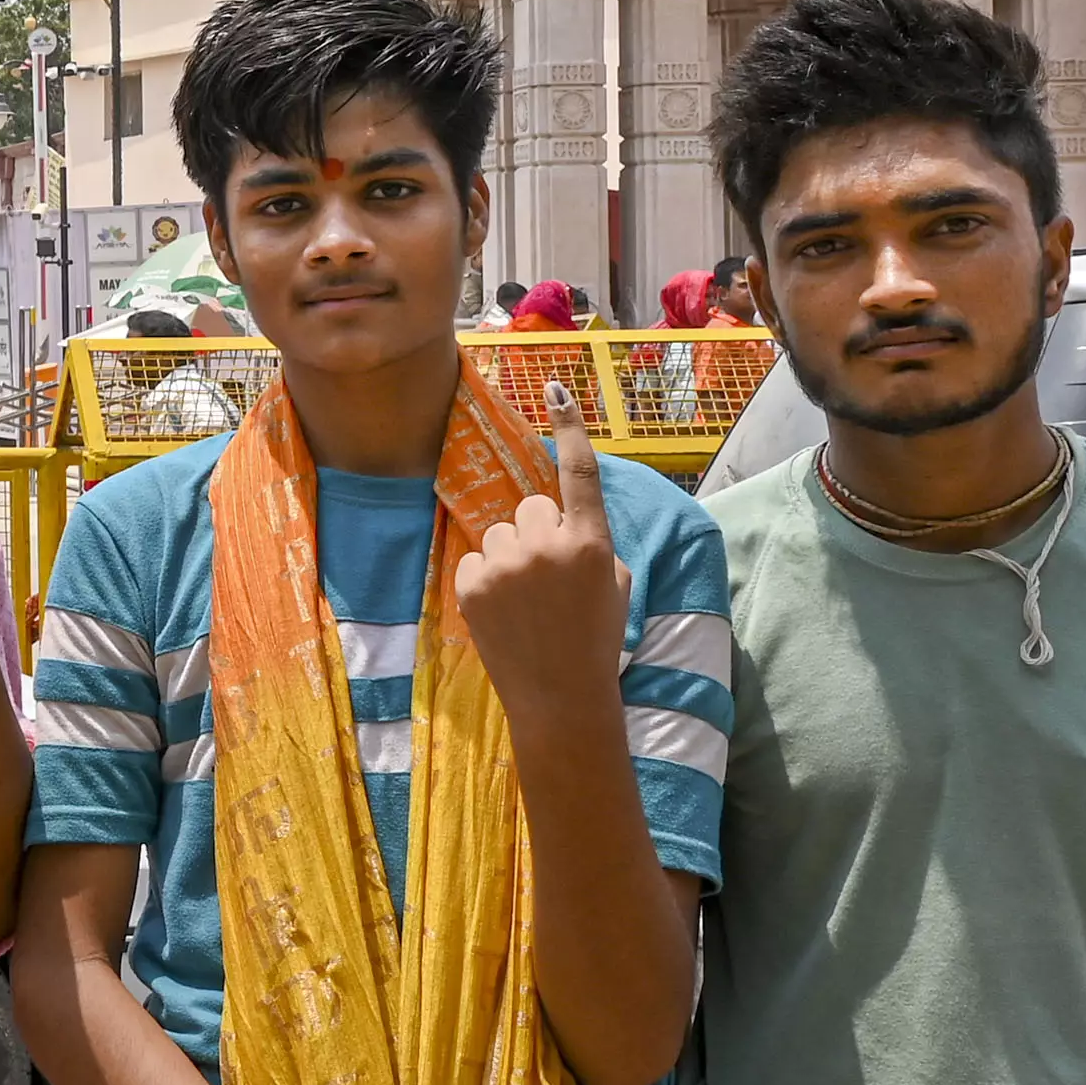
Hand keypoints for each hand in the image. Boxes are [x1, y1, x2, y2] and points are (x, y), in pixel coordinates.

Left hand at [450, 384, 627, 724]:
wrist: (561, 696)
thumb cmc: (596, 639)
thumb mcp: (615, 584)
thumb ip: (591, 541)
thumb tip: (563, 519)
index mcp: (591, 541)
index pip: (579, 472)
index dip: (569, 427)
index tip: (553, 387)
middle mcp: (546, 544)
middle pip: (531, 506)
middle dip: (539, 531)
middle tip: (550, 576)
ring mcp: (504, 563)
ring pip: (500, 531)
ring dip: (512, 554)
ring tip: (527, 599)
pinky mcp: (470, 583)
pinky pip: (476, 557)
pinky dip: (486, 577)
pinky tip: (505, 610)